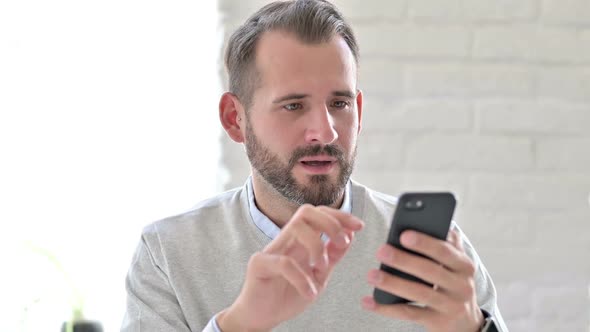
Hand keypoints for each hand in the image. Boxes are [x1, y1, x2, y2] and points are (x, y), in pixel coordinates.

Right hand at [218, 205, 363, 331]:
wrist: (261, 318)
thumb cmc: (287, 296)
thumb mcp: (318, 277)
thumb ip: (332, 258)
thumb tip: (349, 237)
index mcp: (300, 241)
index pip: (319, 214)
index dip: (340, 215)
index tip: (359, 226)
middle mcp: (286, 240)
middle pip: (306, 211)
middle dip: (330, 222)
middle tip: (342, 241)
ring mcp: (271, 250)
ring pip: (296, 227)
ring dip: (317, 245)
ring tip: (321, 267)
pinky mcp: (259, 264)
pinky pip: (283, 262)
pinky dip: (302, 278)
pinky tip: (309, 293)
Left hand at [362, 230, 483, 331]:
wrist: (467, 323)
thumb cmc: (453, 283)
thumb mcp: (456, 264)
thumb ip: (446, 242)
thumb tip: (427, 220)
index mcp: (464, 265)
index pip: (445, 251)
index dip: (425, 243)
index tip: (403, 234)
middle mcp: (461, 285)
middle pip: (429, 271)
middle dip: (404, 260)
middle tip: (381, 251)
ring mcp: (450, 305)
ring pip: (418, 292)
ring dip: (392, 283)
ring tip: (371, 275)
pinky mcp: (437, 322)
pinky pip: (409, 313)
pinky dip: (386, 308)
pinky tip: (369, 301)